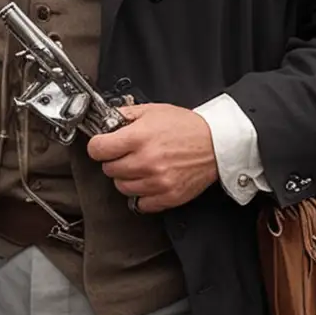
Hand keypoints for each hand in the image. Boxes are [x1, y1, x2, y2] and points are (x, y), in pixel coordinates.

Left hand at [86, 102, 218, 212]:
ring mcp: (158, 181)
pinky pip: (141, 204)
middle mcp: (146, 161)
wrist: (218, 142)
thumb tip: (104, 123)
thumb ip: (124, 116)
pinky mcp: (169, 196)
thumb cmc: (186, 126)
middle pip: (109, 169)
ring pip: (122, 187)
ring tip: (139, 167)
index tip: (102, 146)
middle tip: (126, 154)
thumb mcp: (152, 111)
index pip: (97, 149)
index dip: (98, 146)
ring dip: (126, 178)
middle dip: (113, 161)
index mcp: (138, 138)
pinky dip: (142, 195)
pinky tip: (148, 182)